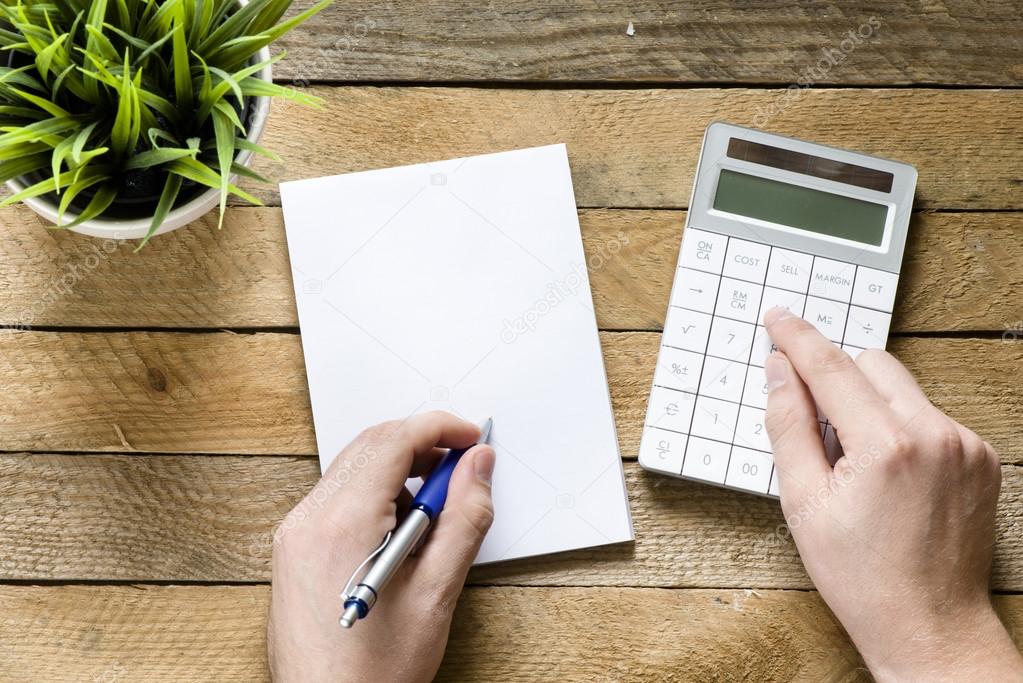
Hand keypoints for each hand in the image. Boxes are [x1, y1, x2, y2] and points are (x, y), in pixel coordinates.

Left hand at [267, 411, 495, 682]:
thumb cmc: (374, 673)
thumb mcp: (437, 593)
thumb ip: (464, 519)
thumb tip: (477, 466)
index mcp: (344, 524)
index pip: (395, 441)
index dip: (440, 429)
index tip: (471, 437)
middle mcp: (310, 519)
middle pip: (371, 446)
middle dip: (421, 445)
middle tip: (461, 469)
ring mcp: (295, 533)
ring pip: (354, 468)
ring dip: (399, 471)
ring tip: (435, 514)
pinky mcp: (293, 548)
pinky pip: (337, 497)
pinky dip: (375, 496)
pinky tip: (401, 532)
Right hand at [762, 307, 1022, 680]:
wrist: (929, 625)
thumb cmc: (863, 576)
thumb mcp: (803, 503)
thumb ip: (788, 426)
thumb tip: (778, 372)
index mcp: (887, 446)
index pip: (831, 367)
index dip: (797, 338)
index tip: (778, 317)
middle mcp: (937, 435)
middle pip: (871, 365)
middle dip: (835, 380)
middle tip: (815, 425)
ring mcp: (967, 446)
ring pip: (902, 388)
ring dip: (869, 404)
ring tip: (855, 462)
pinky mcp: (982, 458)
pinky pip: (929, 416)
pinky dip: (901, 428)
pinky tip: (889, 475)